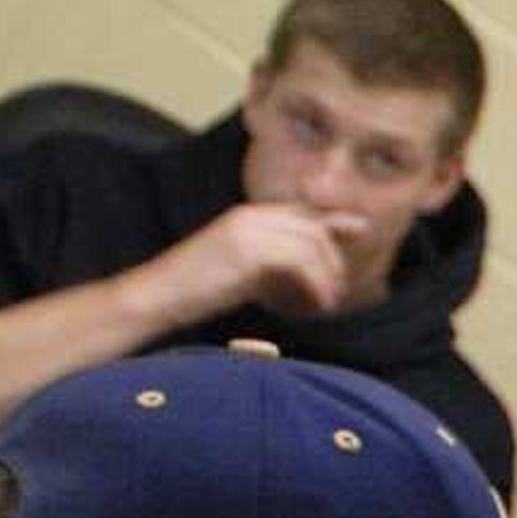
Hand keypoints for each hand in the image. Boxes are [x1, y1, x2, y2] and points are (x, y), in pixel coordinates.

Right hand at [142, 202, 360, 323]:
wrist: (157, 297)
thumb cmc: (196, 292)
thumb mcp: (242, 272)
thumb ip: (274, 265)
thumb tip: (309, 275)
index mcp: (247, 216)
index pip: (300, 212)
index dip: (331, 219)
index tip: (359, 228)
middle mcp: (249, 216)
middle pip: (313, 228)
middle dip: (334, 259)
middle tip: (338, 292)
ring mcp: (247, 231)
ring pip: (311, 246)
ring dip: (327, 277)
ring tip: (326, 303)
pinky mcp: (245, 251)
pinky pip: (299, 262)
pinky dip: (314, 285)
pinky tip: (314, 305)